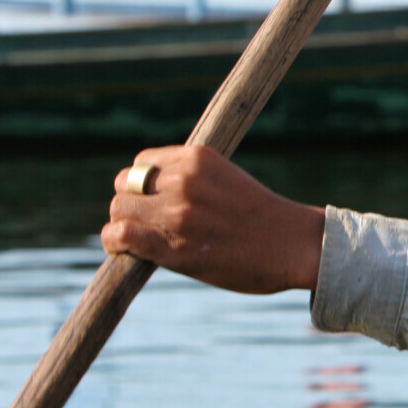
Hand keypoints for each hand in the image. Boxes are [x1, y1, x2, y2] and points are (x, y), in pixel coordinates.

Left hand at [102, 145, 324, 293]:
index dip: (142, 184)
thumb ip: (191, 179)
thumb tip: (148, 192)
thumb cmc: (263, 216)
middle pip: (125, 185)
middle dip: (130, 203)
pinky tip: (123, 248)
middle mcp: (184, 182)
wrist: (294, 245)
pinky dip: (114, 240)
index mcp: (198, 159)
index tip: (153, 200)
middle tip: (146, 222)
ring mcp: (178, 214)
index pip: (142, 163)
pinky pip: (121, 235)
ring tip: (135, 238)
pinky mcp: (174, 248)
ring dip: (122, 223)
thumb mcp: (227, 179)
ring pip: (119, 210)